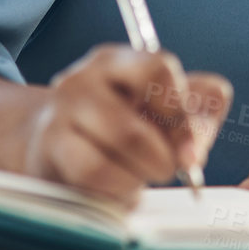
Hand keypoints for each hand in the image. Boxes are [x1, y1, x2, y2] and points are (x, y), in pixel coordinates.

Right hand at [21, 44, 231, 209]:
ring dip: (139, 175)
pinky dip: (117, 188)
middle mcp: (83, 79)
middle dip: (162, 159)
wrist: (55, 149)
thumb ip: (199, 114)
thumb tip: (196, 145)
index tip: (193, 151)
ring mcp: (61, 112)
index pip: (158, 68)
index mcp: (117, 61)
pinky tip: (117, 186)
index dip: (181, 114)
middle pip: (134, 126)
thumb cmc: (123, 128)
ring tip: (139, 176)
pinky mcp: (48, 147)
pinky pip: (94, 174)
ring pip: (114, 152)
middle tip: (168, 169)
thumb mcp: (166, 111)